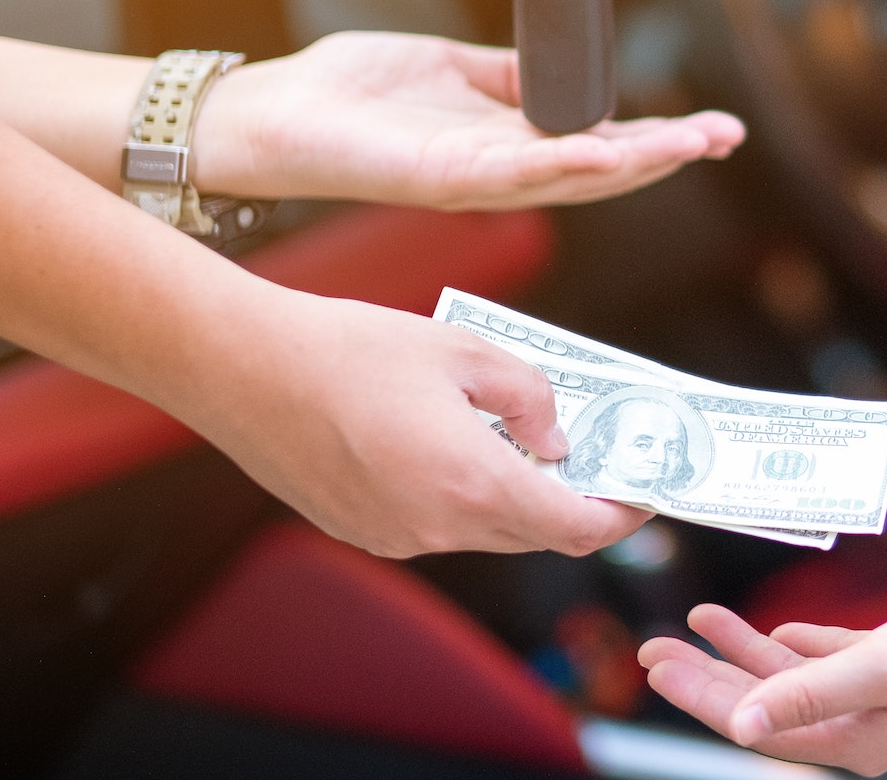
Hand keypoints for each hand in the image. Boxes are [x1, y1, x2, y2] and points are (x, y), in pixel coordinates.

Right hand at [188, 284, 647, 556]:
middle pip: (533, 535)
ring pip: (484, 530)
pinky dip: (464, 496)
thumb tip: (557, 438)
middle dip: (572, 501)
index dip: (619, 515)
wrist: (243, 368)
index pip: (575, 529)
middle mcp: (437, 529)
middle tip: (596, 456)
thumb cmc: (354, 348)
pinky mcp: (362, 531)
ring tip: (525, 437)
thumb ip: (531, 396)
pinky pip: (436, 525)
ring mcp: (395, 538)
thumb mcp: (468, 351)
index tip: (642, 493)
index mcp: (474, 486)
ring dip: (516, 497)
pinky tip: (456, 443)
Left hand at [194, 30, 742, 207]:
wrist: (275, 112)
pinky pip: (515, 172)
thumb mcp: (451, 68)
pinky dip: (564, 162)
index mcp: (507, 144)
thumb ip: (508, 76)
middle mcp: (501, 172)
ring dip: (637, 162)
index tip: (714, 126)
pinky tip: (608, 148)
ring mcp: (475, 180)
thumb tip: (562, 69)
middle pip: (604, 169)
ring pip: (573, 176)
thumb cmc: (349, 92)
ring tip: (692, 143)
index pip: (601, 143)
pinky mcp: (442, 177)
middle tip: (727, 137)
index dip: (660, 137)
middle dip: (670, 154)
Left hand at [638, 572, 886, 775]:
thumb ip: (812, 690)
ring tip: (699, 618)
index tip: (653, 661)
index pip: (756, 724)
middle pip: (765, 704)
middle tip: (652, 645)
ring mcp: (885, 698)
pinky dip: (800, 646)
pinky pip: (835, 662)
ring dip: (746, 651)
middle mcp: (865, 729)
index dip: (700, 693)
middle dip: (707, 676)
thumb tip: (744, 721)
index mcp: (857, 741)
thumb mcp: (885, 665)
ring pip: (795, 679)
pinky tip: (776, 628)